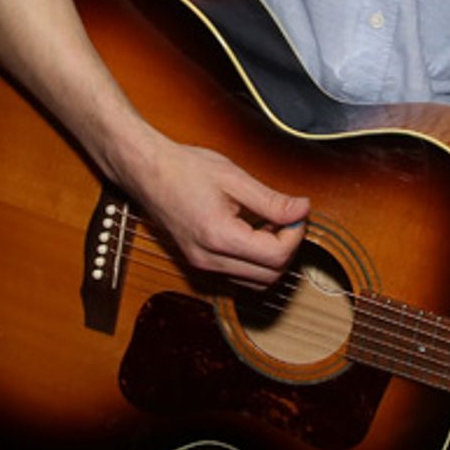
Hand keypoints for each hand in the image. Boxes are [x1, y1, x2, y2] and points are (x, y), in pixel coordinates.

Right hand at [118, 132, 309, 285]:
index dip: (295, 234)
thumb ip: (272, 201)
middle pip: (269, 275)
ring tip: (270, 224)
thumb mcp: (235, 178)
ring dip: (272, 258)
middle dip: (287, 248)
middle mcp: (208, 259)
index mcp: (218, 237)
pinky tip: (253, 231)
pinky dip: (254, 260)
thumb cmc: (185, 169)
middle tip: (287, 218)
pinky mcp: (198, 262)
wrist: (147, 172)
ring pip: (255, 281)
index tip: (296, 212)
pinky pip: (238, 275)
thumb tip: (303, 210)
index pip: (276, 256)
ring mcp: (201, 264)